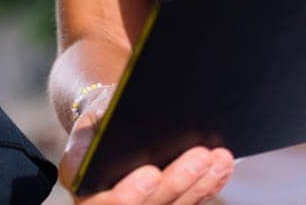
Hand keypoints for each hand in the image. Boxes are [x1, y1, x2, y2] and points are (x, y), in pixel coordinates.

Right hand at [61, 88, 231, 203]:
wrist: (111, 120)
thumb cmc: (101, 113)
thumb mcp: (93, 110)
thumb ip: (97, 123)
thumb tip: (104, 131)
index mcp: (83, 184)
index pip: (103, 202)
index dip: (129, 194)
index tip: (151, 173)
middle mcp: (109, 202)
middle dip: (176, 183)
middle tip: (200, 156)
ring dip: (199, 186)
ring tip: (219, 158)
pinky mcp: (166, 204)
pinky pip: (188, 203)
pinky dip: (207, 187)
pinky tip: (221, 168)